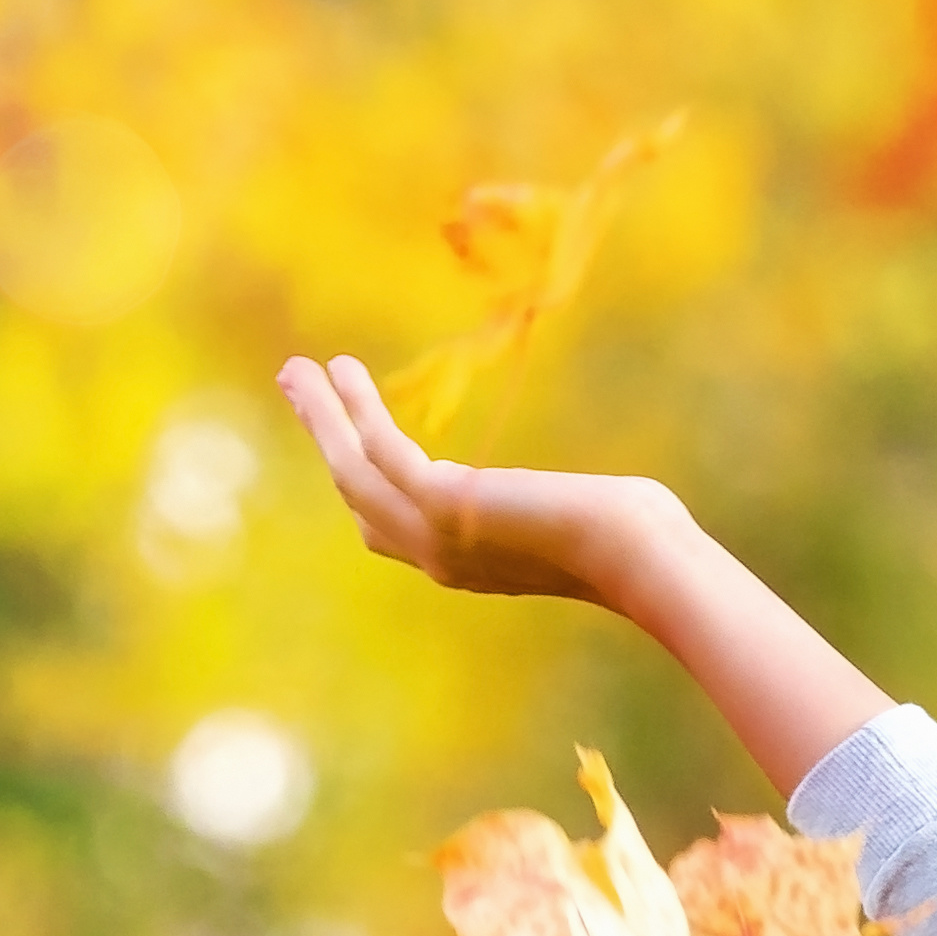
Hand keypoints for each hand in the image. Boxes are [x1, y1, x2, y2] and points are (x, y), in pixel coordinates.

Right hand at [277, 353, 669, 604]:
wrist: (639, 555)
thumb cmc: (634, 539)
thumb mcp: (580, 522)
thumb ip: (559, 511)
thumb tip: (601, 499)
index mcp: (466, 565)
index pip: (389, 529)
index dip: (360, 483)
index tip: (346, 441)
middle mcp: (437, 558)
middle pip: (355, 497)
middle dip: (325, 441)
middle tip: (300, 390)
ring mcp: (433, 536)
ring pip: (351, 472)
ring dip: (322, 418)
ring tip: (297, 370)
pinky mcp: (441, 504)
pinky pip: (378, 450)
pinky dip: (353, 408)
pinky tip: (341, 371)